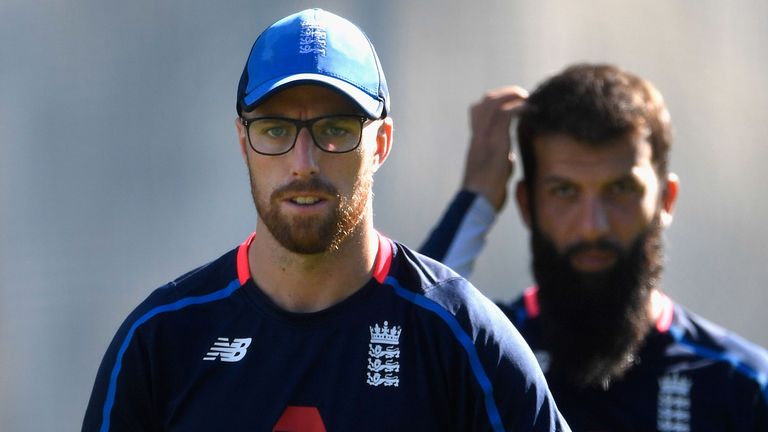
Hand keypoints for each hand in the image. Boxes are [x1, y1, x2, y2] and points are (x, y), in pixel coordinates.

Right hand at [461, 86, 527, 210]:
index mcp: (476, 141)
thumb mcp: (493, 168)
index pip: (480, 110)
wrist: (476, 204)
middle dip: (506, 93)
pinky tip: (530, 109)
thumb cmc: (485, 193)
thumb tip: (508, 156)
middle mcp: (478, 135)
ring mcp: (484, 138)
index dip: (497, 101)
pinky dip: (518, 107)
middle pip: (486, 101)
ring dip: (513, 96)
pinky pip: (504, 115)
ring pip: (494, 103)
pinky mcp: (495, 143)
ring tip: (528, 99)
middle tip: (524, 96)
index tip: (515, 102)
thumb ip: (499, 157)